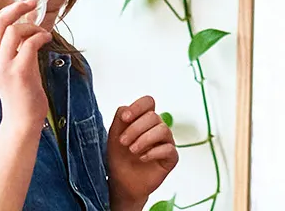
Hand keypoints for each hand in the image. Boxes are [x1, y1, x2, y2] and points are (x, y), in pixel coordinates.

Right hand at [0, 0, 51, 124]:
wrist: (22, 116)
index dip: (3, 9)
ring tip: (41, 33)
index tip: (20, 6)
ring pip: (14, 30)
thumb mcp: (10, 61)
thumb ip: (13, 40)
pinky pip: (30, 43)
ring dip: (32, 26)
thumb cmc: (19, 87)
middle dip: (17, 8)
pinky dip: (41, 36)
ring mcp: (3, 65)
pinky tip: (46, 39)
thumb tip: (26, 14)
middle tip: (32, 4)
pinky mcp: (20, 72)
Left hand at [105, 95, 178, 209]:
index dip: (137, 107)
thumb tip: (126, 108)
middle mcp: (157, 128)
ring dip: (144, 140)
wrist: (122, 182)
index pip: (148, 102)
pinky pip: (168, 149)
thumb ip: (119, 119)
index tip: (125, 118)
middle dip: (135, 129)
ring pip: (163, 130)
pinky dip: (153, 152)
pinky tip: (142, 158)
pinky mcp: (171, 158)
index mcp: (144, 119)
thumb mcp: (113, 136)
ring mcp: (166, 142)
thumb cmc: (119, 158)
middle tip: (123, 142)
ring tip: (132, 151)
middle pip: (153, 116)